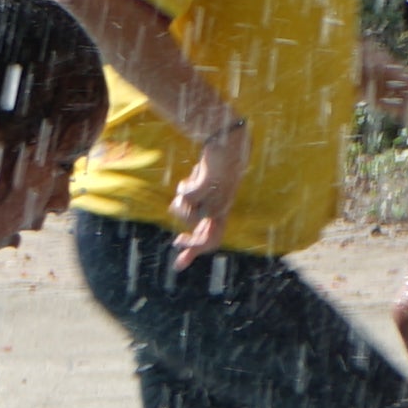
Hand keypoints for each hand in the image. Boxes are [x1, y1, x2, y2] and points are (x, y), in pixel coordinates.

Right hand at [168, 115, 245, 267]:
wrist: (229, 145)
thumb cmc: (214, 169)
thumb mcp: (202, 190)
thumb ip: (192, 203)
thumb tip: (179, 206)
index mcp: (221, 212)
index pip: (210, 240)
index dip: (194, 253)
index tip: (179, 262)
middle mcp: (221, 210)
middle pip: (208, 240)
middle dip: (192, 245)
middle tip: (178, 242)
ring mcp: (217, 199)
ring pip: (189, 216)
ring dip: (181, 204)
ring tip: (187, 188)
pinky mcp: (210, 187)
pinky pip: (187, 197)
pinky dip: (184, 188)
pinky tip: (192, 177)